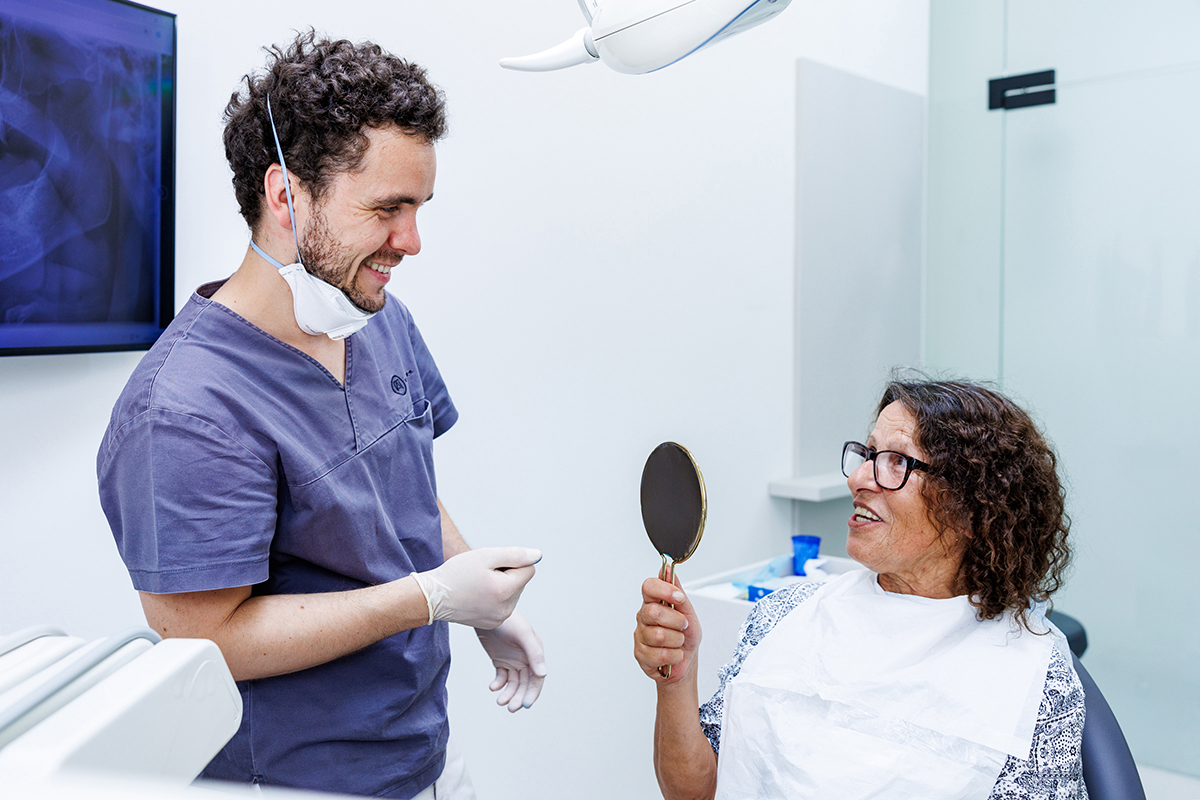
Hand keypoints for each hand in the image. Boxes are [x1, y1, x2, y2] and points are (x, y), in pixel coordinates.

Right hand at [412, 547, 539, 628]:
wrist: (433, 597)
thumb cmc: (456, 573)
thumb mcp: (486, 556)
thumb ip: (515, 555)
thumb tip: (537, 555)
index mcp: (506, 591)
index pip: (528, 569)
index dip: (512, 562)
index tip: (492, 565)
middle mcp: (506, 608)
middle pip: (521, 582)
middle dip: (507, 574)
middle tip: (483, 574)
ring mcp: (500, 618)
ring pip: (512, 593)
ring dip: (501, 585)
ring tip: (478, 584)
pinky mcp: (493, 623)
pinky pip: (503, 604)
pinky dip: (494, 596)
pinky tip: (476, 594)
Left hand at [475, 610, 545, 711]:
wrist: (486, 611)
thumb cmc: (508, 620)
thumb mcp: (522, 635)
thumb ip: (534, 654)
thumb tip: (543, 674)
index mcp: (535, 652)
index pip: (537, 678)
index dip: (533, 692)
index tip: (524, 705)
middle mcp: (526, 658)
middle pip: (525, 684)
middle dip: (519, 697)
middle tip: (510, 708)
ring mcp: (513, 660)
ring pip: (513, 683)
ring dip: (508, 694)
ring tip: (500, 701)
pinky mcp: (500, 660)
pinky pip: (502, 678)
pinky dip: (498, 684)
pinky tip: (493, 686)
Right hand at [633, 574, 701, 683]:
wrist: (687, 660)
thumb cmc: (686, 635)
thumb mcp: (688, 611)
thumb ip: (677, 591)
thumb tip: (666, 570)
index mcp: (653, 602)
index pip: (648, 587)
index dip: (664, 590)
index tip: (679, 598)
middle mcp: (643, 617)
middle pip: (654, 612)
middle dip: (676, 621)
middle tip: (682, 626)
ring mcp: (640, 636)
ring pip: (659, 635)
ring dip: (677, 641)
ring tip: (677, 642)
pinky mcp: (640, 654)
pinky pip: (660, 654)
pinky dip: (674, 655)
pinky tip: (673, 653)